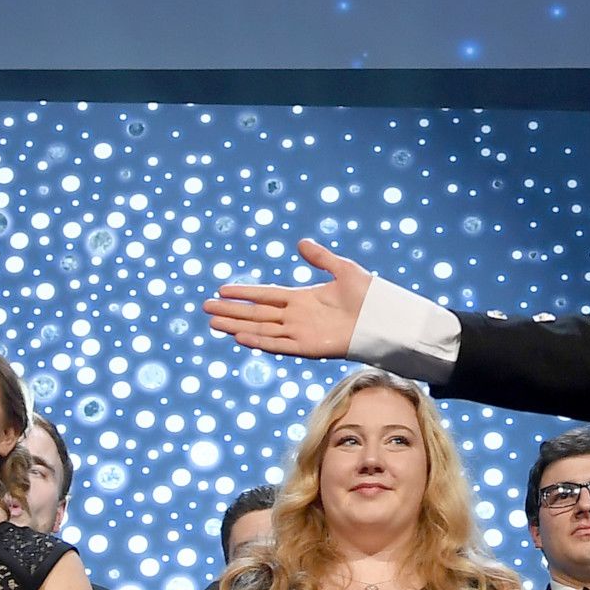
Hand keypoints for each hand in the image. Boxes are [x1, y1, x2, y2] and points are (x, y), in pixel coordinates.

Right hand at [201, 239, 370, 359]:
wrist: (385, 318)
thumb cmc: (369, 295)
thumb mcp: (343, 269)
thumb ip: (320, 257)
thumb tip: (300, 242)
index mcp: (302, 298)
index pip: (265, 295)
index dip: (244, 292)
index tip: (222, 289)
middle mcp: (296, 316)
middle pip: (256, 313)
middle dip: (231, 310)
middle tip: (205, 307)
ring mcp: (300, 332)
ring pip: (260, 329)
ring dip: (237, 326)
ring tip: (213, 322)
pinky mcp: (308, 347)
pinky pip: (278, 344)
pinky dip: (259, 341)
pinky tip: (239, 337)